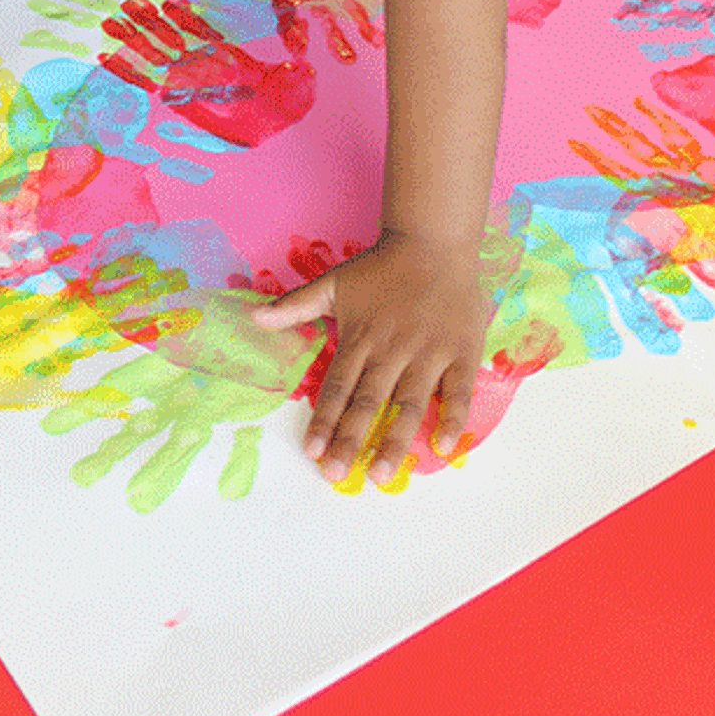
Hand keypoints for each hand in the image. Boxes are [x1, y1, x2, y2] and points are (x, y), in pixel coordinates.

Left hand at [252, 224, 489, 485]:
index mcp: (360, 338)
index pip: (337, 387)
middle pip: (368, 402)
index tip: (312, 452)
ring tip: (381, 474)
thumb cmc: (382, 268)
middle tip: (337, 474)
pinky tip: (443, 447)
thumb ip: (296, 305)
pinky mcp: (461, 352)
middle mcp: (392, 351)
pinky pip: (458, 391)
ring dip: (395, 440)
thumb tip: (254, 318)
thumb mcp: (334, 282)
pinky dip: (453, 419)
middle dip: (350, 440)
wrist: (434, 241)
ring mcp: (428, 353)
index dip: (323, 419)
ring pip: (409, 404)